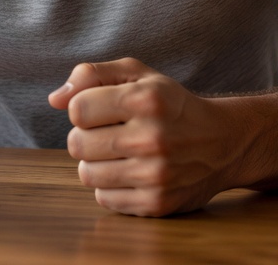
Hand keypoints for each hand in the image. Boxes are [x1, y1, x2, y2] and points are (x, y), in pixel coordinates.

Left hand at [49, 58, 238, 216]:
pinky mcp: (156, 203)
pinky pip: (104, 198)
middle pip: (76, 144)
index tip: (101, 109)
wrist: (223, 143)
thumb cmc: (170, 104)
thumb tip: (54, 99)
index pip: (77, 109)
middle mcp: (152, 138)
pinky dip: (110, 186)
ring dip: (95, 162)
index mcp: (147, 99)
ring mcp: (155, 175)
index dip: (82, 108)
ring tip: (118, 152)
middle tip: (109, 132)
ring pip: (86, 174)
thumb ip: (92, 75)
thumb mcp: (138, 75)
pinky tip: (130, 172)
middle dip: (86, 136)